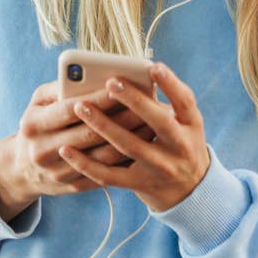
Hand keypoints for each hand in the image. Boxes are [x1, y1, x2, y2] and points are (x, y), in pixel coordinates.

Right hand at [0, 80, 154, 219]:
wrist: (21, 169)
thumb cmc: (37, 125)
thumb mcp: (37, 103)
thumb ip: (58, 87)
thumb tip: (90, 76)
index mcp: (33, 124)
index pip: (71, 108)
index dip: (98, 98)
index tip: (123, 86)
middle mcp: (42, 150)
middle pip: (89, 133)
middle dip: (121, 118)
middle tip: (147, 105)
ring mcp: (57, 172)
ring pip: (101, 157)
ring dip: (129, 140)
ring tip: (151, 124)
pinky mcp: (72, 187)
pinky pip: (103, 174)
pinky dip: (124, 160)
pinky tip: (141, 146)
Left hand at [58, 62, 209, 212]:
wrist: (191, 190)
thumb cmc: (179, 142)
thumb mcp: (185, 122)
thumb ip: (164, 102)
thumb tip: (131, 77)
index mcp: (191, 124)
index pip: (185, 101)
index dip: (171, 84)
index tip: (153, 67)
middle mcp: (180, 146)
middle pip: (158, 122)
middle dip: (134, 101)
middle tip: (111, 82)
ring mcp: (160, 167)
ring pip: (128, 145)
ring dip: (102, 125)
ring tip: (81, 106)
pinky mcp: (140, 184)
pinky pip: (108, 175)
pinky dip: (85, 163)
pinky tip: (66, 149)